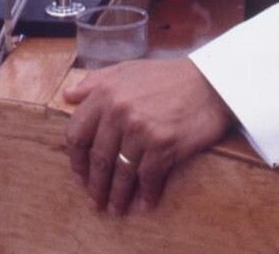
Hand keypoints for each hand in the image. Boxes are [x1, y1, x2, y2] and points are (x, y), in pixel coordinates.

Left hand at [64, 58, 232, 214]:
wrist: (210, 83)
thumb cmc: (168, 77)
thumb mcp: (127, 70)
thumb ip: (95, 82)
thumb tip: (68, 96)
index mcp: (106, 93)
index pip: (77, 134)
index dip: (76, 160)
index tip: (80, 175)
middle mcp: (119, 111)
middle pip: (98, 159)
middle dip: (95, 185)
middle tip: (95, 200)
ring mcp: (141, 129)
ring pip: (121, 172)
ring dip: (117, 195)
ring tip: (116, 208)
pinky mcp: (163, 145)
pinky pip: (148, 178)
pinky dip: (147, 194)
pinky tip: (145, 203)